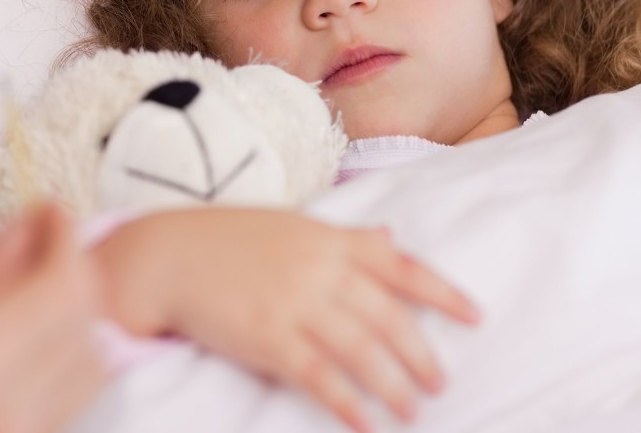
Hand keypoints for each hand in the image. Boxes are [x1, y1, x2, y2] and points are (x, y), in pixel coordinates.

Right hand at [0, 205, 106, 432]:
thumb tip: (24, 231)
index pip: (62, 288)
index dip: (67, 237)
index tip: (51, 212)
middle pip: (86, 332)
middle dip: (73, 275)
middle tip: (40, 242)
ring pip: (84, 376)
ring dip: (69, 323)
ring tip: (27, 290)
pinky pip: (59, 413)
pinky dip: (54, 367)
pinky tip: (16, 344)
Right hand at [95, 209, 478, 432]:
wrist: (166, 256)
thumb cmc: (228, 240)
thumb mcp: (291, 226)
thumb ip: (342, 237)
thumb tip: (389, 238)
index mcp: (327, 238)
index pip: (400, 265)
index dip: (442, 292)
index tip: (474, 317)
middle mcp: (318, 270)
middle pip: (388, 316)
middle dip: (420, 354)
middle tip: (439, 382)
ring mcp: (292, 304)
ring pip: (361, 351)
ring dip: (393, 386)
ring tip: (411, 412)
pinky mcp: (267, 338)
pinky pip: (318, 377)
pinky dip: (346, 403)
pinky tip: (365, 425)